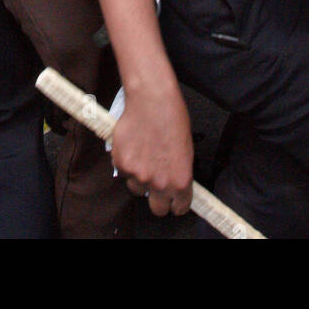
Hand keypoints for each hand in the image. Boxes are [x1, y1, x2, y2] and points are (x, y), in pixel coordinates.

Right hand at [110, 86, 193, 217]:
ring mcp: (138, 175)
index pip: (179, 207)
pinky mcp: (121, 164)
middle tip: (157, 182)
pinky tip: (134, 145)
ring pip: (138, 188)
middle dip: (158, 199)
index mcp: (180, 180)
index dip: (177, 203)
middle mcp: (159, 183)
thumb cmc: (172, 118)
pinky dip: (127, 163)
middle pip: (158, 209)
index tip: (174, 200)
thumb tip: (174, 184)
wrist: (151, 99)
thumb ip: (179, 172)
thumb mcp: (186, 150)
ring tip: (144, 154)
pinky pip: (124, 172)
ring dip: (141, 178)